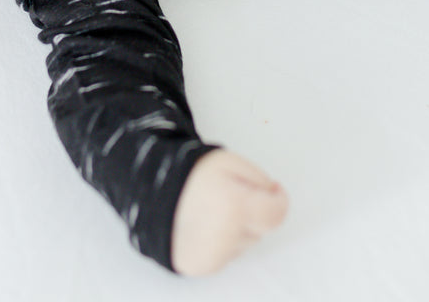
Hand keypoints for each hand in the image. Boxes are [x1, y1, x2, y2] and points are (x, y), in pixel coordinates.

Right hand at [170, 149, 288, 276]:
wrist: (150, 191)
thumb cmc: (191, 174)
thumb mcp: (231, 162)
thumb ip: (260, 180)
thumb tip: (274, 198)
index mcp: (235, 206)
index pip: (276, 215)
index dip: (278, 200)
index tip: (275, 191)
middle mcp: (226, 237)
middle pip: (259, 230)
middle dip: (251, 212)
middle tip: (228, 195)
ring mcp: (213, 255)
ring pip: (243, 244)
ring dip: (236, 229)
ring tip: (211, 210)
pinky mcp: (201, 266)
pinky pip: (226, 256)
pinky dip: (221, 243)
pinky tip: (204, 226)